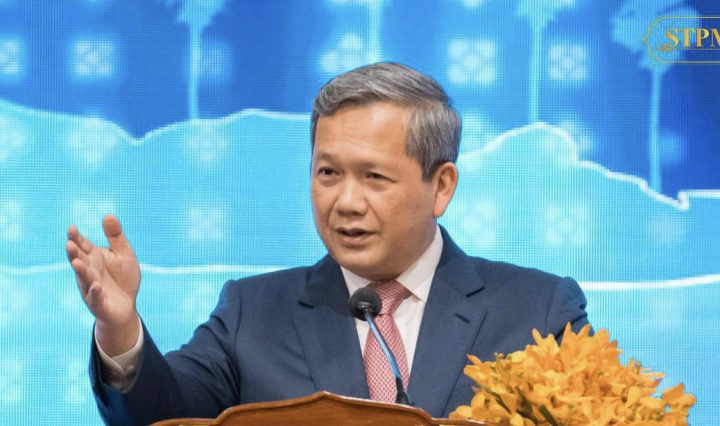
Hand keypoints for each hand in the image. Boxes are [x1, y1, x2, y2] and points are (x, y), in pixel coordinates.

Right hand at [66, 214, 140, 355]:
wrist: (126, 306)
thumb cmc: (122, 278)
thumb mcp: (123, 254)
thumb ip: (115, 236)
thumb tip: (108, 215)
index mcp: (93, 257)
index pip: (82, 245)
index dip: (76, 238)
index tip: (72, 228)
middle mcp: (88, 271)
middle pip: (79, 260)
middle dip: (74, 253)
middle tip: (69, 243)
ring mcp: (91, 287)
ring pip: (84, 278)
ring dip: (81, 271)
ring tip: (76, 262)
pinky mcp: (98, 302)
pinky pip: (96, 297)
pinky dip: (95, 292)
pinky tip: (96, 286)